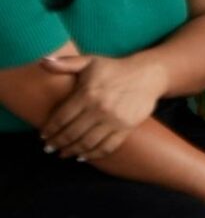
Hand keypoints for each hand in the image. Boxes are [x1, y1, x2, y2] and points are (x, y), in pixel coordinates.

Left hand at [38, 53, 166, 160]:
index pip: (61, 118)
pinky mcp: (127, 127)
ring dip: (73, 151)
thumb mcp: (90, 61)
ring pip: (88, 142)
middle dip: (57, 143)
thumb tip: (42, 62)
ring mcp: (115, 120)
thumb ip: (66, 63)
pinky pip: (108, 146)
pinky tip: (84, 156)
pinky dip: (94, 154)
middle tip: (49, 149)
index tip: (44, 136)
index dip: (50, 130)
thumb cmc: (115, 68)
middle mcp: (100, 109)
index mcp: (87, 94)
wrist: (148, 74)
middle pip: (72, 133)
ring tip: (64, 154)